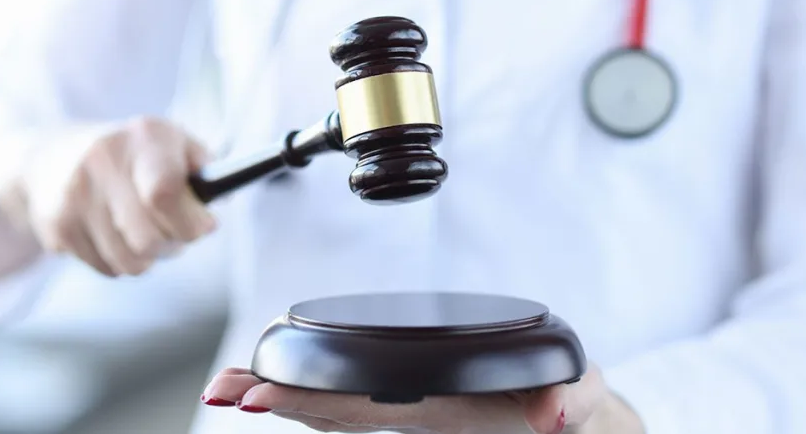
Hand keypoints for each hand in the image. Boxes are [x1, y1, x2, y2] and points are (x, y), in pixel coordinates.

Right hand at [2, 117, 215, 276]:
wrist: (51, 155)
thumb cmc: (134, 154)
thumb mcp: (173, 142)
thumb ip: (205, 168)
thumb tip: (217, 204)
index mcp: (143, 138)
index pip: (164, 192)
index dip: (191, 221)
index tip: (204, 225)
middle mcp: (103, 162)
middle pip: (149, 239)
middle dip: (173, 243)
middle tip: (175, 231)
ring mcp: (74, 196)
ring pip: (130, 262)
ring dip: (148, 257)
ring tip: (144, 231)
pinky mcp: (56, 226)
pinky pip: (108, 269)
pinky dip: (121, 261)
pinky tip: (115, 234)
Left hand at [200, 363, 643, 433]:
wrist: (575, 419)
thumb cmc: (571, 410)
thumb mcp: (583, 402)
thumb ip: (574, 402)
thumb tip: (555, 416)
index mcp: (445, 415)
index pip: (364, 410)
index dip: (308, 401)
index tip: (255, 397)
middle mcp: (417, 416)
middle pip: (334, 410)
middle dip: (277, 398)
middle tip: (222, 390)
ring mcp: (411, 410)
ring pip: (336, 406)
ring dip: (284, 395)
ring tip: (229, 388)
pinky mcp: (414, 398)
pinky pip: (355, 396)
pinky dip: (314, 391)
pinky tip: (280, 384)